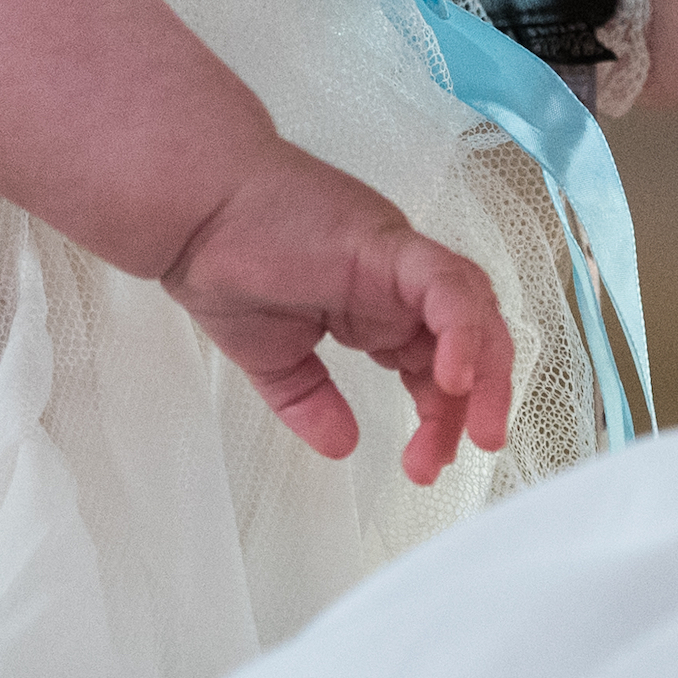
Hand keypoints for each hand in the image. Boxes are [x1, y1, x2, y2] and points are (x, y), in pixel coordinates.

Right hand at [164, 148, 516, 485]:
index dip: (441, 418)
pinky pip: (448, 287)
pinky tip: (455, 378)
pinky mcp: (392, 244)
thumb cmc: (222, 262)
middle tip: (456, 458)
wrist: (191, 212)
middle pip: (468, 344)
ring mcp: (401, 263)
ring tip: (476, 432)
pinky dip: (463, 331)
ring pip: (474, 313)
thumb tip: (342, 446)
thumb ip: (311, 401)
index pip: (433, 368)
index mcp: (378, 311)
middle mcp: (400, 287)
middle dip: (475, 405)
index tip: (427, 465)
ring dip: (486, 375)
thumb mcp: (273, 358)